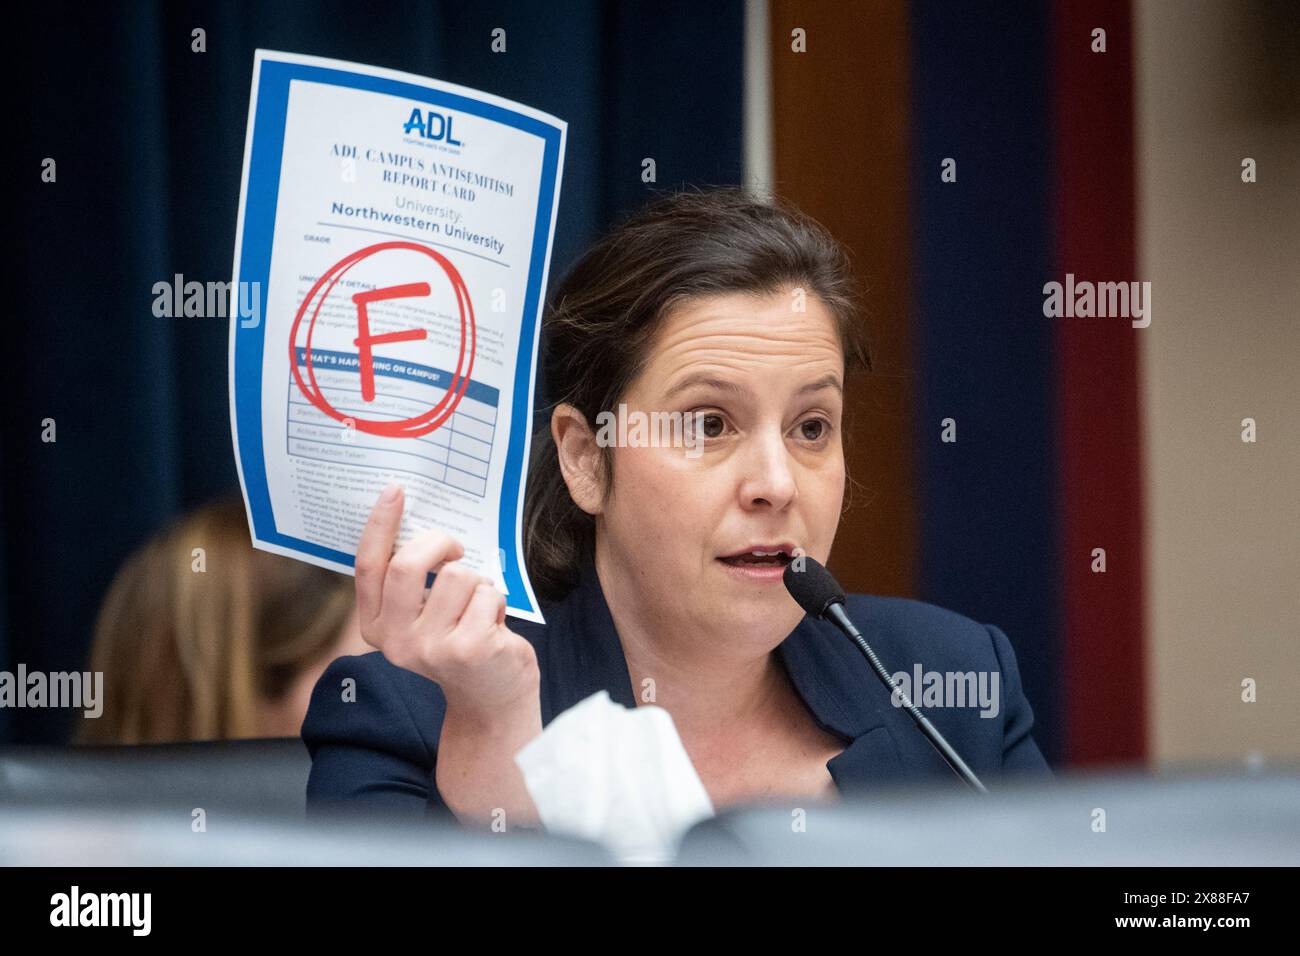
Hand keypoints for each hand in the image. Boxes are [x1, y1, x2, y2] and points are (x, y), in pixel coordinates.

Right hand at [354, 483, 539, 720]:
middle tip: (457, 549)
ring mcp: (431, 648)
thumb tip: (420, 521)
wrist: (491, 700)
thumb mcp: (425, 615)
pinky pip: (487, 593)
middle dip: (439, 543)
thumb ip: (414, 581)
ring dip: (478, 582)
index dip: (380, 525)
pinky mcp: (468, 649)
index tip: (396, 490)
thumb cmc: (460, 642)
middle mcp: (396, 641)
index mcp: (377, 626)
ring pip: (457, 576)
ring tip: (479, 607)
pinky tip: (494, 625)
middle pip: (408, 563)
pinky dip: (496, 600)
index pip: (369, 566)